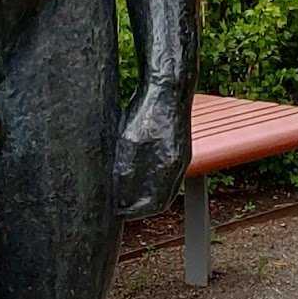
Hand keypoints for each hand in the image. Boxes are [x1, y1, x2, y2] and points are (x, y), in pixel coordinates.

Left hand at [113, 85, 190, 219]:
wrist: (169, 86)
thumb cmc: (148, 112)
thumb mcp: (129, 143)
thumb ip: (125, 171)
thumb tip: (118, 196)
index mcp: (169, 169)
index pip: (154, 204)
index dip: (134, 212)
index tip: (117, 212)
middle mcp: (179, 165)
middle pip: (161, 198)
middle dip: (140, 205)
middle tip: (119, 205)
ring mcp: (181, 155)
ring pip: (164, 185)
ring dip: (145, 192)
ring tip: (124, 191)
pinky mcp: (178, 144)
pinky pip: (165, 171)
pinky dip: (150, 177)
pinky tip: (134, 170)